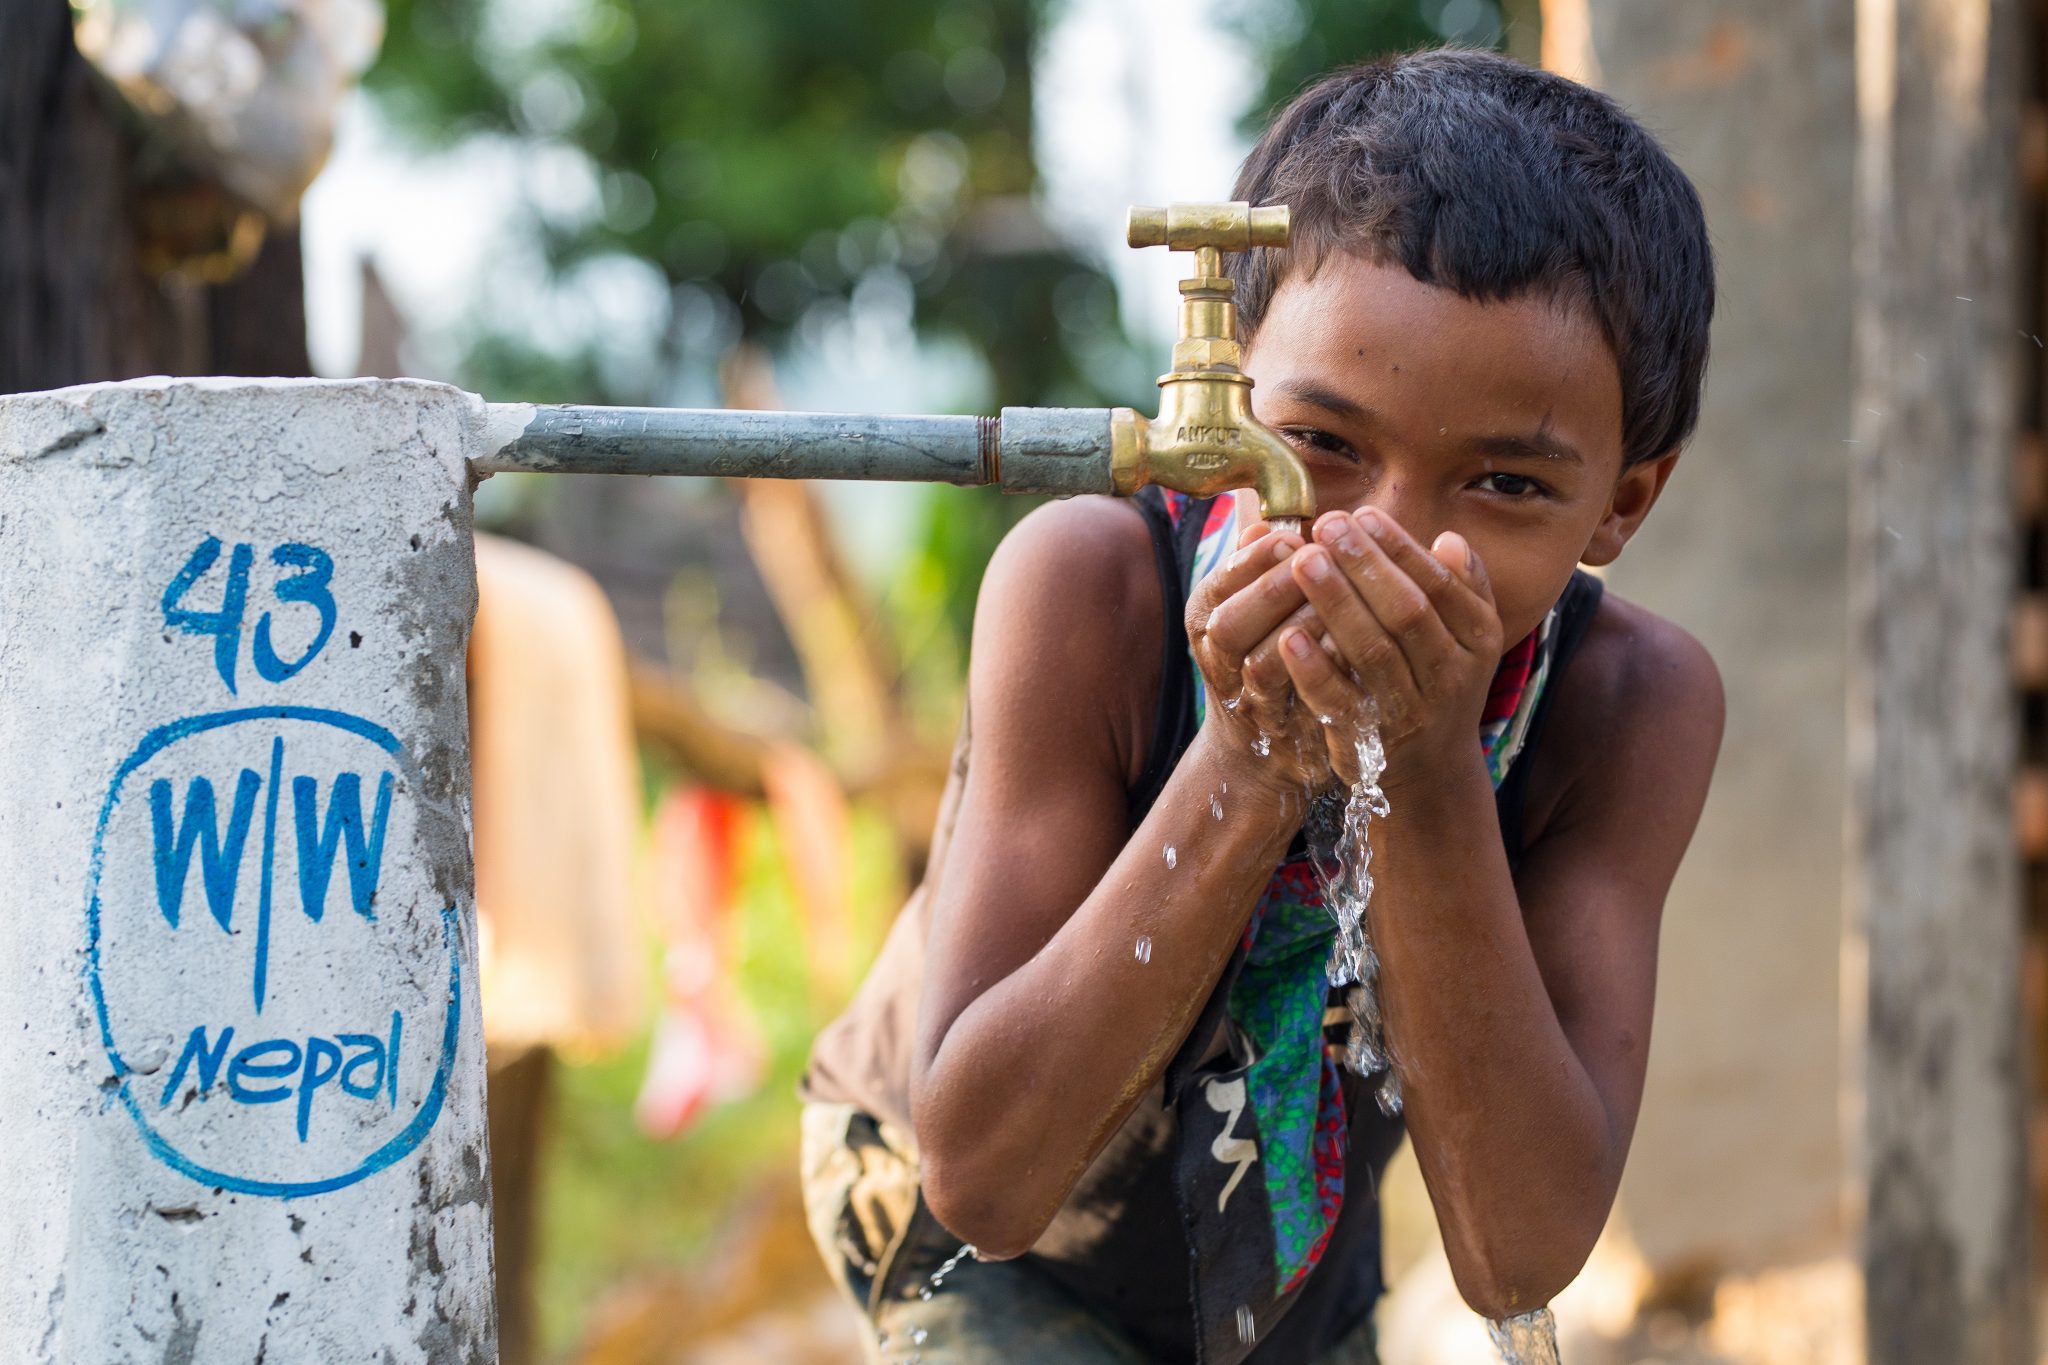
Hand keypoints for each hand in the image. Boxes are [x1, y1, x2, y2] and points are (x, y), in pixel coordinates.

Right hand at [1185, 518, 1347, 796]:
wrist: (1263, 746)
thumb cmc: (1264, 651)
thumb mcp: (1248, 603)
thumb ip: (1257, 563)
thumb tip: (1262, 513)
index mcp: (1206, 620)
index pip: (1217, 585)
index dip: (1252, 559)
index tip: (1291, 536)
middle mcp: (1220, 663)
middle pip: (1229, 625)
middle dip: (1272, 590)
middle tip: (1316, 559)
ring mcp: (1251, 702)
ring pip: (1264, 667)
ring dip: (1303, 628)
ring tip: (1340, 597)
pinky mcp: (1286, 733)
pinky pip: (1306, 703)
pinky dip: (1330, 672)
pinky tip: (1358, 644)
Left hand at [1273, 507, 1503, 790]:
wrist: (1431, 771)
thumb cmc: (1437, 681)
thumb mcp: (1466, 637)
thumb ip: (1461, 587)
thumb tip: (1450, 541)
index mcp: (1477, 640)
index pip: (1439, 585)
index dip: (1401, 549)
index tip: (1364, 515)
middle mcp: (1450, 676)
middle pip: (1407, 613)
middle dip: (1365, 566)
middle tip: (1327, 525)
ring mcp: (1410, 712)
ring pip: (1373, 653)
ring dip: (1337, 604)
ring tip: (1303, 562)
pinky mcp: (1369, 742)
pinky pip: (1342, 702)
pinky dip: (1315, 671)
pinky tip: (1288, 637)